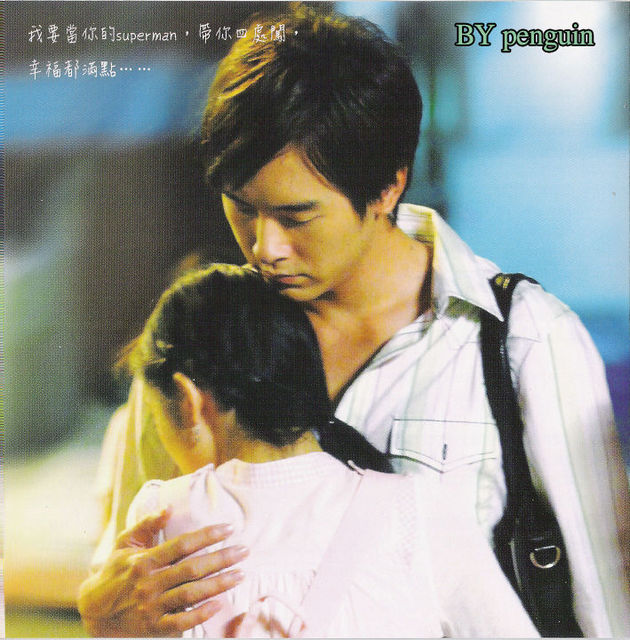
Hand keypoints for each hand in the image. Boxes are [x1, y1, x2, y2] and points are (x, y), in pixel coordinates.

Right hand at [77, 509, 247, 636]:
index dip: (207, 535)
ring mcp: (152, 607)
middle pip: (192, 569)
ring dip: (219, 584)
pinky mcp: (154, 627)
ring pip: (192, 594)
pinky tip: (219, 604)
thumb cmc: (113, 573)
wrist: (92, 613)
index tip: (229, 528)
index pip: (183, 545)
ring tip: (240, 574)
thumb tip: (170, 507)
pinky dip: (200, 614)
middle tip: (244, 551)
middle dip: (222, 559)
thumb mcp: (124, 544)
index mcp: (145, 561)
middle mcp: (150, 583)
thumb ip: (147, 525)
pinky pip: (181, 621)